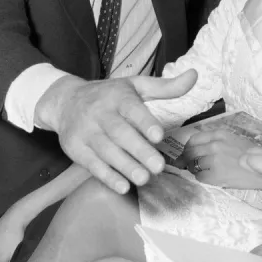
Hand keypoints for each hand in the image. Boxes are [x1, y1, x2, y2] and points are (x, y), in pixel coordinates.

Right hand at [35, 71, 197, 193]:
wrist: (66, 101)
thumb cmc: (110, 95)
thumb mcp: (136, 86)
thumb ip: (166, 86)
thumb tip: (195, 75)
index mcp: (118, 96)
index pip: (132, 109)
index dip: (145, 123)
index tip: (159, 136)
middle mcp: (100, 112)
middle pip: (120, 133)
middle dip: (139, 151)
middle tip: (159, 167)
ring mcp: (85, 131)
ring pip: (106, 151)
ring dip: (125, 166)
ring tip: (145, 178)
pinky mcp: (75, 148)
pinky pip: (91, 164)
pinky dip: (107, 176)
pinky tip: (122, 186)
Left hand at [177, 128, 261, 188]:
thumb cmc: (251, 154)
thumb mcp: (233, 139)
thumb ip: (215, 140)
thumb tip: (196, 147)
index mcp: (220, 134)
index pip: (193, 139)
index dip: (187, 147)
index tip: (186, 153)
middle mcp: (214, 145)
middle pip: (190, 152)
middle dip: (186, 159)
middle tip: (188, 164)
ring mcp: (214, 160)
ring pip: (193, 165)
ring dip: (194, 169)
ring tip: (202, 171)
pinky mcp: (215, 176)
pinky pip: (200, 178)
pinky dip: (202, 178)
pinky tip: (210, 177)